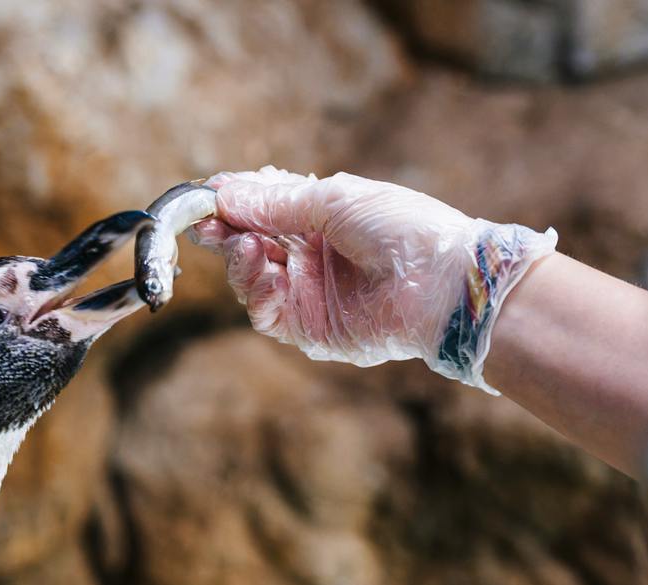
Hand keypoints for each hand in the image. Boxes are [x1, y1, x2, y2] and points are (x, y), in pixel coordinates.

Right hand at [192, 167, 555, 390]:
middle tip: (206, 222)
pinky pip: (264, 313)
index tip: (205, 196)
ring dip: (238, 260)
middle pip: (246, 243)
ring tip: (245, 245)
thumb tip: (222, 193)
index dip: (231, 202)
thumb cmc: (402, 230)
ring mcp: (306, 292)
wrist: (442, 284)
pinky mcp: (307, 328)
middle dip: (224, 231)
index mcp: (319, 218)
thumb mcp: (334, 201)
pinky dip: (256, 292)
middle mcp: (308, 255)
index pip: (261, 208)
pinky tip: (265, 271)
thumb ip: (275, 201)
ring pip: (248, 279)